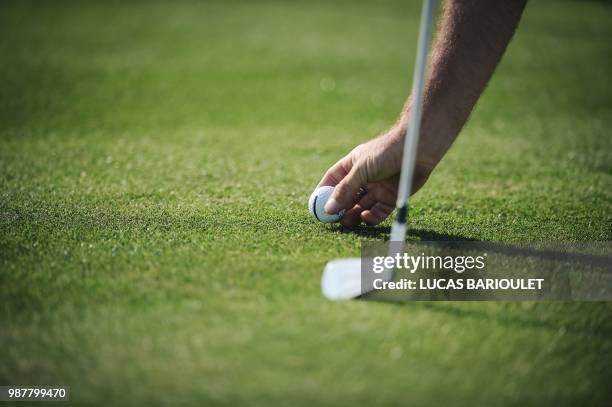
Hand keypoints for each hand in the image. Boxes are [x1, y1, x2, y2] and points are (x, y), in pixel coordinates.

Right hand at [318, 127, 433, 225]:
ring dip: (352, 215)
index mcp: (352, 165)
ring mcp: (376, 189)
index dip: (323, 193)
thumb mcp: (361, 169)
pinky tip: (365, 216)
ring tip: (347, 221)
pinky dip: (370, 218)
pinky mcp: (390, 198)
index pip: (332, 181)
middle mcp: (363, 178)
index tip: (315, 207)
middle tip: (332, 221)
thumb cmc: (387, 151)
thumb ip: (345, 189)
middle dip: (338, 209)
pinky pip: (377, 212)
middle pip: (345, 198)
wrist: (417, 150)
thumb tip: (328, 208)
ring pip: (360, 207)